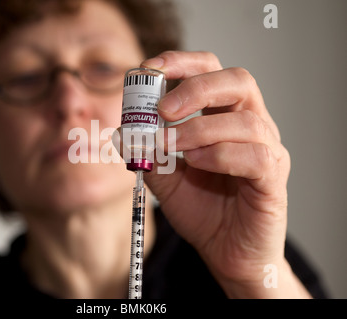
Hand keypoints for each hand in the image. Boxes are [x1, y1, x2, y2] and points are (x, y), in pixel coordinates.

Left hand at [139, 51, 309, 297]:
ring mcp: (268, 150)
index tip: (150, 69)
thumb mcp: (165, 179)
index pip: (211, 71)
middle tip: (162, 110)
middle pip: (237, 81)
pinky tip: (196, 163)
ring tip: (170, 146)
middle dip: (194, 88)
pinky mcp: (274, 178)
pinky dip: (220, 155)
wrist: (227, 253)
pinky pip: (256, 156)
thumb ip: (147, 154)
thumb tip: (123, 133)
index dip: (182, 62)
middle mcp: (251, 125)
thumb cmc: (202, 211)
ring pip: (245, 121)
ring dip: (199, 129)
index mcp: (224, 117)